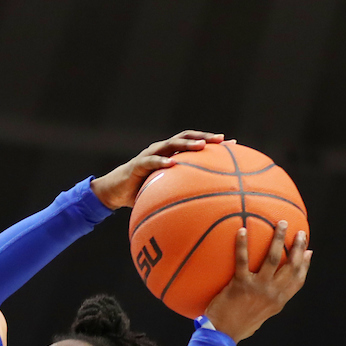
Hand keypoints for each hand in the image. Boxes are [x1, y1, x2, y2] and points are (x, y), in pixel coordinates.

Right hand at [93, 131, 225, 210]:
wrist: (114, 192)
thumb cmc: (141, 192)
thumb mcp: (163, 192)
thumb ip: (180, 193)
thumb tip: (204, 208)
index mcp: (170, 154)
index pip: (193, 143)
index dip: (211, 141)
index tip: (231, 143)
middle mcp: (162, 150)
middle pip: (186, 137)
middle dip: (203, 137)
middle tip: (221, 140)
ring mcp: (150, 155)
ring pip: (171, 144)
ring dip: (187, 144)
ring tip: (201, 147)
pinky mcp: (138, 164)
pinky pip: (151, 161)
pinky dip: (162, 161)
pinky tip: (172, 164)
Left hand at [205, 220, 310, 342]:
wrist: (222, 334)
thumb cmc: (238, 324)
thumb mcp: (261, 314)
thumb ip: (269, 300)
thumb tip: (272, 289)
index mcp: (279, 301)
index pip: (298, 280)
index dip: (305, 264)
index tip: (309, 250)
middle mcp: (273, 293)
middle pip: (291, 266)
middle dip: (298, 247)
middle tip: (300, 232)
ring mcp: (258, 288)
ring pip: (273, 258)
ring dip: (278, 239)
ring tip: (280, 223)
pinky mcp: (241, 284)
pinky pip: (242, 260)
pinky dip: (242, 244)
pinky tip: (242, 230)